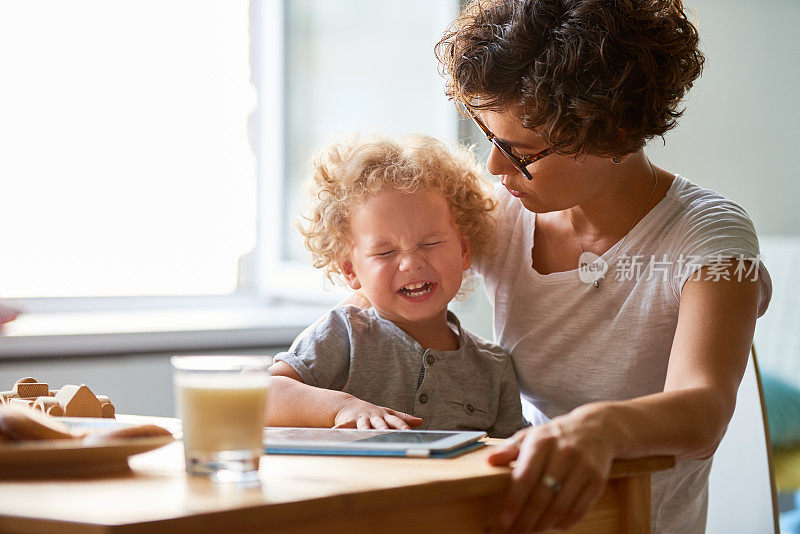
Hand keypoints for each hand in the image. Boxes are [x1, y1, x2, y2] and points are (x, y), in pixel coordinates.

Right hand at [333, 396, 422, 429]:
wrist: (349, 405)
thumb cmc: (372, 413)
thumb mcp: (388, 414)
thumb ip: (403, 418)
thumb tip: (420, 421)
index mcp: (385, 416)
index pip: (396, 421)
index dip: (402, 427)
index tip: (410, 433)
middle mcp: (374, 417)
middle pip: (381, 424)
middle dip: (384, 429)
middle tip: (389, 433)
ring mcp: (362, 419)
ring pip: (363, 425)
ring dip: (364, 429)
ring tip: (365, 433)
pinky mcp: (349, 421)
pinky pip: (344, 426)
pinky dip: (339, 429)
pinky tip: (335, 432)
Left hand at [487, 408, 614, 532]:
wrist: (596, 428)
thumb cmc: (556, 436)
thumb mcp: (531, 435)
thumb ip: (509, 449)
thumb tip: (489, 461)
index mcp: (542, 441)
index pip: (525, 477)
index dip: (513, 502)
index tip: (503, 520)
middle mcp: (564, 453)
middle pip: (542, 496)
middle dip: (527, 519)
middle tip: (516, 531)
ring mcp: (583, 467)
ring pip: (561, 506)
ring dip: (544, 524)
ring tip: (532, 529)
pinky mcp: (597, 480)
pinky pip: (580, 509)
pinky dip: (565, 522)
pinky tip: (554, 525)